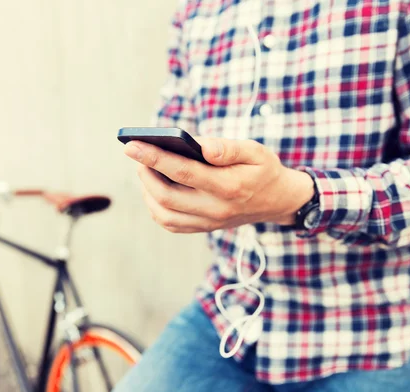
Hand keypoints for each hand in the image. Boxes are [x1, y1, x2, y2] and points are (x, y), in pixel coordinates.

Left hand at [124, 137, 314, 232]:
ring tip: (144, 169)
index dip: (154, 158)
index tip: (132, 145)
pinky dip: (156, 207)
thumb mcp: (256, 151)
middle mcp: (216, 209)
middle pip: (168, 196)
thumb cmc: (263, 170)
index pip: (184, 172)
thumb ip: (229, 148)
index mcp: (229, 186)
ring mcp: (209, 222)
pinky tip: (154, 188)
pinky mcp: (204, 228)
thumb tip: (201, 146)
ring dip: (147, 191)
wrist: (278, 201)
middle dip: (145, 173)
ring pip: (165, 214)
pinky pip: (171, 223)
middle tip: (136, 153)